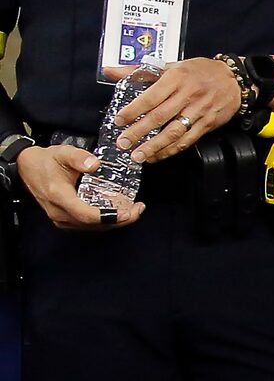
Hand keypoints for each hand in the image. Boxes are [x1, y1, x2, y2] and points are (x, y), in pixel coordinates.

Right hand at [15, 143, 142, 229]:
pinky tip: (119, 213)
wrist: (28, 167)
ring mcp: (61, 218)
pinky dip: (106, 221)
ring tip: (135, 210)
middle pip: (93, 224)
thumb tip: (95, 164)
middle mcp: (59, 211)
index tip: (128, 211)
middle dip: (119, 220)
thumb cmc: (46, 160)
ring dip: (115, 222)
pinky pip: (88, 225)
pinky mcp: (64, 220)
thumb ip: (78, 157)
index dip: (109, 216)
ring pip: (93, 227)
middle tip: (138, 209)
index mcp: (58, 195)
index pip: (85, 214)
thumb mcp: (62, 152)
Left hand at [115, 56, 241, 164]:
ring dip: (155, 146)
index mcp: (176, 78)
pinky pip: (188, 140)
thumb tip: (110, 71)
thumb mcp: (171, 65)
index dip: (134, 110)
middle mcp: (187, 95)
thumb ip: (139, 70)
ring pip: (174, 132)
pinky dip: (171, 150)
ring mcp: (199, 111)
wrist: (234, 79)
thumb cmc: (200, 71)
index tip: (119, 121)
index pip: (151, 97)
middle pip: (160, 117)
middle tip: (123, 143)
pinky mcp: (207, 124)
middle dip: (139, 132)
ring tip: (139, 156)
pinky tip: (158, 156)